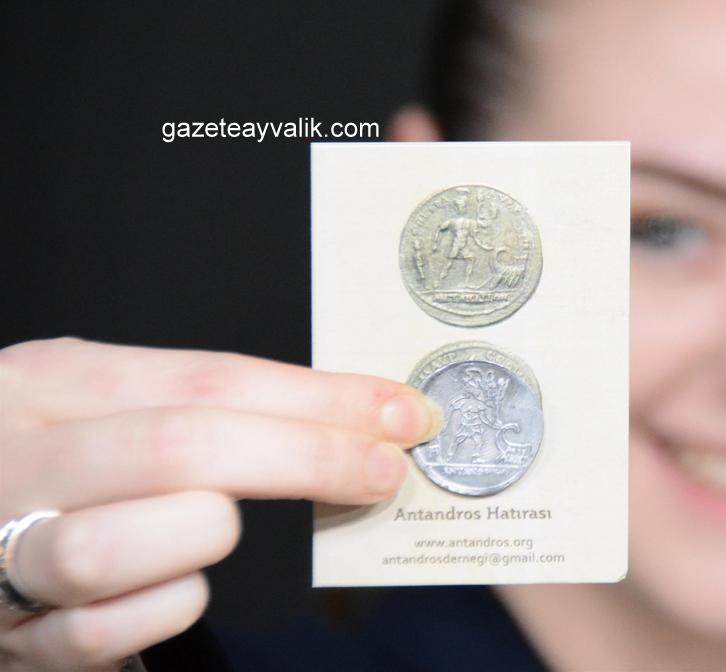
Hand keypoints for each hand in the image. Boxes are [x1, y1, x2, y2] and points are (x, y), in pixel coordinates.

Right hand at [0, 337, 440, 670]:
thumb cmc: (44, 466)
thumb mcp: (99, 407)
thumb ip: (201, 407)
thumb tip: (346, 419)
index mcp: (47, 384)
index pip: (208, 377)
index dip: (319, 398)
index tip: (398, 412)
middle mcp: (19, 460)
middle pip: (184, 447)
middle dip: (307, 457)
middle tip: (381, 470)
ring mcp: (3, 551)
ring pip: (122, 546)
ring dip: (205, 535)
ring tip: (218, 526)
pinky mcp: (14, 635)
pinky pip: (110, 630)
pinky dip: (164, 607)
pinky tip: (173, 584)